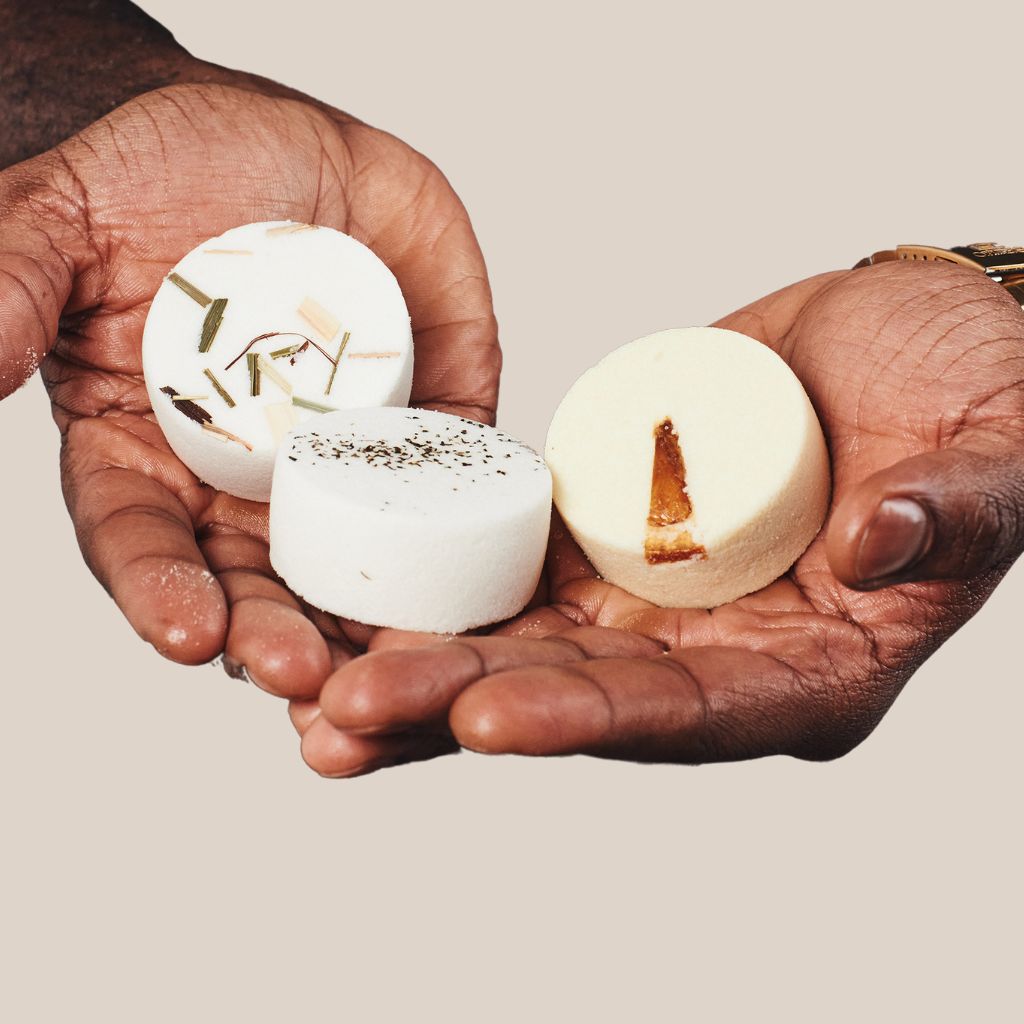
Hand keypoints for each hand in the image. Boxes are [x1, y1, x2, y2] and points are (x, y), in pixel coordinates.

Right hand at [0, 82, 498, 697]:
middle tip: (300, 674)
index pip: (145, 543)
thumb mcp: (66, 215)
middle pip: (257, 581)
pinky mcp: (426, 422)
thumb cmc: (157, 177)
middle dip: (277, 634)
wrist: (271, 148)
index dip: (161, 593)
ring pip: (360, 560)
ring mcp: (344, 459)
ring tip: (392, 664)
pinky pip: (451, 485)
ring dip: (373, 619)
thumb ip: (13, 284)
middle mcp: (246, 479)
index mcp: (148, 456)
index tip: (186, 633)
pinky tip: (480, 577)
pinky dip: (466, 533)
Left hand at [299, 261, 1023, 775]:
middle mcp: (712, 655)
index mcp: (804, 674)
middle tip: (343, 713)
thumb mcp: (989, 459)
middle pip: (573, 695)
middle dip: (458, 704)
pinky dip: (438, 581)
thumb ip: (949, 513)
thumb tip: (881, 544)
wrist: (915, 349)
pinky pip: (513, 564)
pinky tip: (353, 588)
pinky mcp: (607, 531)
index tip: (484, 717)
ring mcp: (651, 597)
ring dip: (419, 660)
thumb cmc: (974, 405)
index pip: (685, 719)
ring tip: (311, 679)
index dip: (586, 721)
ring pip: (521, 641)